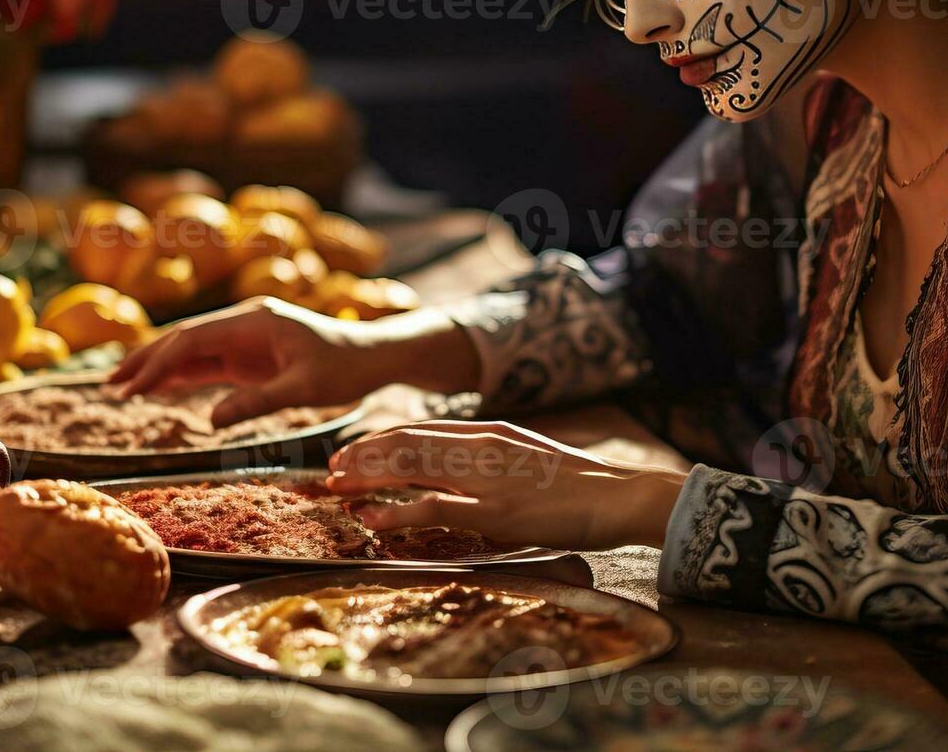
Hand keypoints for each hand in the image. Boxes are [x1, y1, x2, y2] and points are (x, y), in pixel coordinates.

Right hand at [107, 297, 481, 427]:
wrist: (375, 356)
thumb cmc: (347, 368)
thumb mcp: (306, 389)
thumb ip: (258, 402)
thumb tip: (211, 420)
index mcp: (255, 321)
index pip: (194, 338)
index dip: (159, 361)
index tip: (133, 385)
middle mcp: (245, 323)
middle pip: (184, 339)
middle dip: (146, 362)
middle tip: (110, 387)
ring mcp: (245, 339)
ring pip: (191, 351)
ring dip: (157, 369)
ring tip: (120, 390)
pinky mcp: (250, 356)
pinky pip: (208, 365)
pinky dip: (180, 377)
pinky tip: (155, 391)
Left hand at [327, 420, 688, 550]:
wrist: (616, 496)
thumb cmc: (575, 483)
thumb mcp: (525, 455)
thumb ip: (488, 456)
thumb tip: (451, 468)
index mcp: (488, 431)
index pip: (418, 430)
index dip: (378, 440)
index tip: (351, 452)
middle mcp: (481, 447)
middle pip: (405, 444)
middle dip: (362, 456)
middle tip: (330, 470)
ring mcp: (485, 478)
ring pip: (410, 469)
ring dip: (367, 478)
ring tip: (336, 488)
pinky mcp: (494, 512)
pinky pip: (433, 509)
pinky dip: (396, 513)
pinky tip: (370, 518)